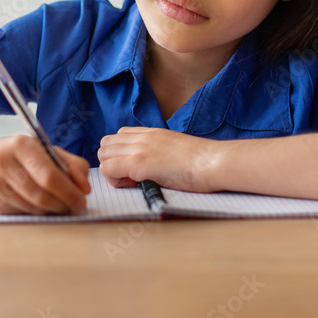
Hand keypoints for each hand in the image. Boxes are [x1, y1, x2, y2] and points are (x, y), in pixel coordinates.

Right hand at [0, 135, 90, 214]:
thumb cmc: (16, 157)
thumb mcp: (42, 151)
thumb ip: (70, 164)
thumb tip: (85, 187)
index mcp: (20, 144)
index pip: (49, 174)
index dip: (69, 190)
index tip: (83, 198)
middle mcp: (3, 162)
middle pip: (41, 193)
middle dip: (64, 203)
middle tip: (76, 207)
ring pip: (32, 206)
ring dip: (52, 210)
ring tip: (60, 206)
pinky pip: (22, 212)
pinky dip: (37, 213)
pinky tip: (41, 207)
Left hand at [98, 126, 220, 192]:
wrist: (214, 162)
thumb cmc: (202, 163)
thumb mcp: (175, 148)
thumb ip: (158, 152)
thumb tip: (150, 167)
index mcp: (151, 133)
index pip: (118, 136)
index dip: (121, 155)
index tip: (135, 170)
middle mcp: (142, 137)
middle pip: (106, 144)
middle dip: (112, 162)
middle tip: (131, 178)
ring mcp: (139, 149)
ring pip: (103, 155)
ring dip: (112, 171)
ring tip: (134, 182)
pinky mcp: (139, 163)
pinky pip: (108, 168)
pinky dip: (114, 180)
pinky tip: (136, 185)